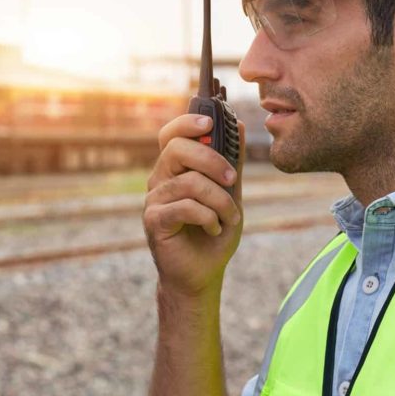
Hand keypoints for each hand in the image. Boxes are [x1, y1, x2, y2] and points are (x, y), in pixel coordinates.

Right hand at [143, 114, 244, 297]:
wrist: (203, 273)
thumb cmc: (214, 232)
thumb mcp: (231, 193)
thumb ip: (232, 161)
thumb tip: (241, 125)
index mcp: (175, 168)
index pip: (171, 134)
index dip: (187, 123)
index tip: (209, 122)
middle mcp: (160, 179)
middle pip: (177, 149)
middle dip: (211, 160)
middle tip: (232, 179)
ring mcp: (154, 199)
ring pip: (189, 182)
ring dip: (219, 200)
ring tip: (230, 218)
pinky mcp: (154, 220)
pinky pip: (185, 207)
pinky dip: (208, 218)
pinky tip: (214, 229)